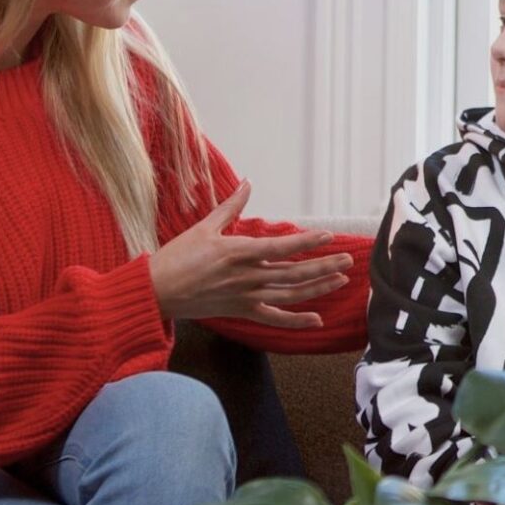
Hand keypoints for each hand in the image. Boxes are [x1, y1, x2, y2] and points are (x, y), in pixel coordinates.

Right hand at [148, 181, 353, 327]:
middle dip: (324, 266)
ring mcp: (246, 296)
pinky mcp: (242, 311)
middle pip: (294, 273)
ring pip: (290, 295)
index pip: (281, 247)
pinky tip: (317, 320)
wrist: (156, 291)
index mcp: (238, 252)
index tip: (328, 236)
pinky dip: (296, 322)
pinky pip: (274, 319)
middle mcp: (247, 276)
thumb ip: (231, 206)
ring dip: (318, 288)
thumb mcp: (205, 227)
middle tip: (347, 260)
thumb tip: (247, 182)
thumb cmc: (177, 257)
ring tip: (340, 280)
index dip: (307, 242)